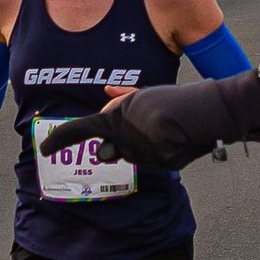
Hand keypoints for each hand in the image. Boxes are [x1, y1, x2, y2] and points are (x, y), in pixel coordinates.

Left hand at [40, 69, 259, 171]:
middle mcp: (125, 131)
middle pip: (110, 149)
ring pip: (132, 157)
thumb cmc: (181, 100)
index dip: (62, 140)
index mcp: (120, 111)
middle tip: (144, 131)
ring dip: (144, 149)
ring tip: (166, 132)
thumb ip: (124, 98)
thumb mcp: (148, 94)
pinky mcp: (157, 163)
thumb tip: (105, 95)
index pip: (84, 129)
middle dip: (118, 145)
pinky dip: (160, 157)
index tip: (45, 149)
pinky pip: (151, 165)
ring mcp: (141, 149)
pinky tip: (176, 143)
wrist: (213, 110)